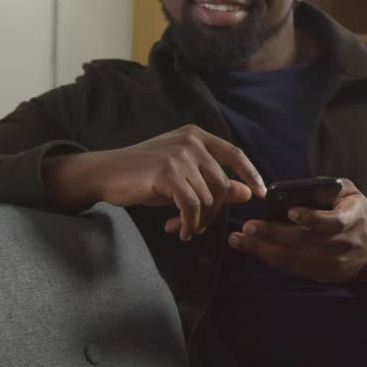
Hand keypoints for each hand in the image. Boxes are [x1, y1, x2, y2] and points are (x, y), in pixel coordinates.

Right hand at [44, 125, 265, 240]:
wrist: (105, 173)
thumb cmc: (145, 175)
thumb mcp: (184, 177)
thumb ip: (215, 182)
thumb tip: (247, 192)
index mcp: (197, 136)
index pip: (234, 154)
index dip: (251, 174)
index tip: (262, 193)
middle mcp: (191, 141)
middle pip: (222, 184)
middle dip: (214, 212)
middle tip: (199, 227)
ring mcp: (179, 155)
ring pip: (207, 198)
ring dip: (198, 220)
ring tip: (183, 227)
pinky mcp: (167, 172)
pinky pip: (192, 206)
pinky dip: (190, 223)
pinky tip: (182, 230)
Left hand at [228, 178, 366, 282]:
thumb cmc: (355, 214)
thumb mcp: (352, 194)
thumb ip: (331, 187)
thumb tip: (303, 186)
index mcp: (351, 220)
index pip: (332, 222)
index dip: (312, 218)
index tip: (291, 212)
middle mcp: (339, 244)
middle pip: (303, 241)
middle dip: (274, 233)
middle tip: (250, 226)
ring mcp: (327, 262)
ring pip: (291, 258)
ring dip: (262, 249)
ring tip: (239, 239)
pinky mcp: (317, 273)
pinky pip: (289, 267)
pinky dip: (267, 257)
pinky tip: (250, 247)